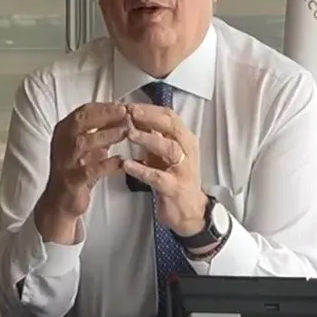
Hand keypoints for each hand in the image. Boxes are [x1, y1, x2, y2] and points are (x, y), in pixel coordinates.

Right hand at [35, 102, 128, 241]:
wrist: (59, 202)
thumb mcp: (87, 148)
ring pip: (84, 143)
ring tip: (126, 132)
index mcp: (64, 132)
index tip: (122, 105)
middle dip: (104, 115)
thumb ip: (100, 132)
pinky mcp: (71, 180)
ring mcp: (64, 162)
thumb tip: (122, 117)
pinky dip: (107, 164)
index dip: (103, 107)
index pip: (82, 112)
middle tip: (125, 113)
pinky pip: (90, 170)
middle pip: (81, 122)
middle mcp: (61, 143)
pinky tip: (121, 161)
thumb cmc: (75, 171)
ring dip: (107, 135)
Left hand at [121, 103, 208, 237]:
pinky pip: (158, 177)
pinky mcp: (175, 188)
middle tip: (129, 112)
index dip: (150, 109)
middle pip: (172, 127)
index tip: (130, 104)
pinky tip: (127, 165)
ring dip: (148, 139)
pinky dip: (142, 170)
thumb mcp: (165, 153)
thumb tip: (134, 115)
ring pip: (169, 149)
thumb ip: (154, 135)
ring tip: (129, 134)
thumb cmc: (175, 177)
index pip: (170, 116)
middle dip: (150, 118)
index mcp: (184, 139)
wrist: (190, 211)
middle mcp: (187, 151)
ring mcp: (183, 169)